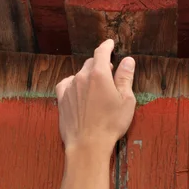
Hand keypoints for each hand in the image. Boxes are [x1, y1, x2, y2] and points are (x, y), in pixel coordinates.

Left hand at [55, 39, 136, 154]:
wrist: (87, 145)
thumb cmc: (111, 123)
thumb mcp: (126, 100)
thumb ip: (125, 77)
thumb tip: (128, 60)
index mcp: (99, 74)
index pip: (102, 52)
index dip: (107, 45)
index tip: (110, 43)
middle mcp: (81, 77)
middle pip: (91, 63)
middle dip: (100, 65)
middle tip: (110, 74)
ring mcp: (69, 88)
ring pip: (79, 74)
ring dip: (88, 76)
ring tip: (96, 88)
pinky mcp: (61, 99)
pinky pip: (67, 84)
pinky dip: (74, 84)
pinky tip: (79, 91)